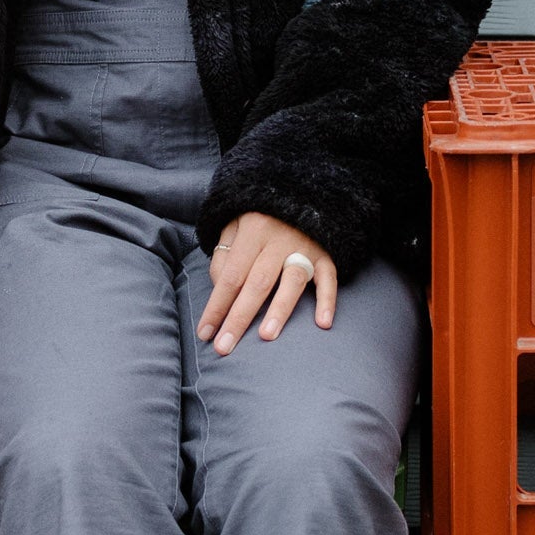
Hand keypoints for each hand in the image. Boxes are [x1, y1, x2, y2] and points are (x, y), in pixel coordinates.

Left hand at [197, 212, 336, 355]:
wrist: (305, 188)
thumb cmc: (261, 215)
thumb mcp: (235, 224)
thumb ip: (225, 254)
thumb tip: (220, 289)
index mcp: (252, 231)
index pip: (231, 275)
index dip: (217, 305)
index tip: (205, 333)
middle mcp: (279, 239)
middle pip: (257, 283)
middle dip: (239, 317)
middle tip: (225, 347)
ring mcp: (305, 246)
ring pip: (292, 281)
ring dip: (279, 309)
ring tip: (267, 336)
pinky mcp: (327, 253)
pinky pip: (329, 278)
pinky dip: (327, 300)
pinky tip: (323, 323)